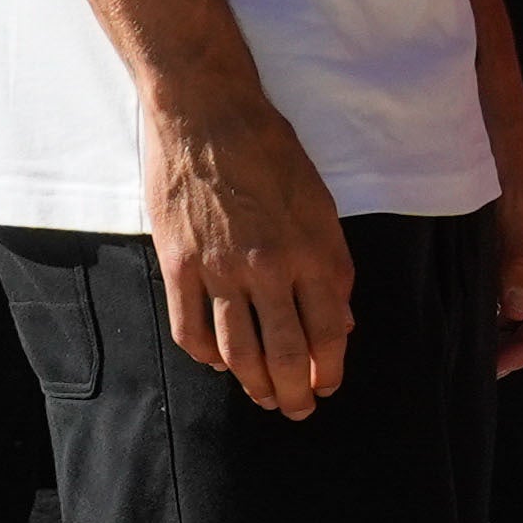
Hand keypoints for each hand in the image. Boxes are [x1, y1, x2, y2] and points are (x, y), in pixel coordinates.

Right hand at [141, 91, 355, 413]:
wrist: (206, 113)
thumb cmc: (270, 150)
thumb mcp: (319, 201)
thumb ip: (333, 262)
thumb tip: (343, 319)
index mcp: (311, 249)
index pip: (329, 329)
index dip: (330, 366)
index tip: (328, 384)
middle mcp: (268, 266)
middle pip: (286, 351)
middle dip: (295, 390)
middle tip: (298, 409)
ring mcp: (219, 268)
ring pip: (238, 349)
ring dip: (253, 384)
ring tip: (263, 398)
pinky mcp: (178, 263)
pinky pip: (190, 328)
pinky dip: (206, 356)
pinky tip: (217, 363)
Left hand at [481, 102, 522, 379]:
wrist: (494, 122)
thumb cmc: (510, 163)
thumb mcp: (518, 212)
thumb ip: (518, 259)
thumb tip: (517, 311)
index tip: (490, 369)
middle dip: (506, 345)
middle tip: (465, 362)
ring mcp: (517, 251)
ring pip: (510, 304)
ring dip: (490, 325)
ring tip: (455, 339)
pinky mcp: (497, 240)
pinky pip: (492, 282)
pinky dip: (477, 301)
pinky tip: (450, 303)